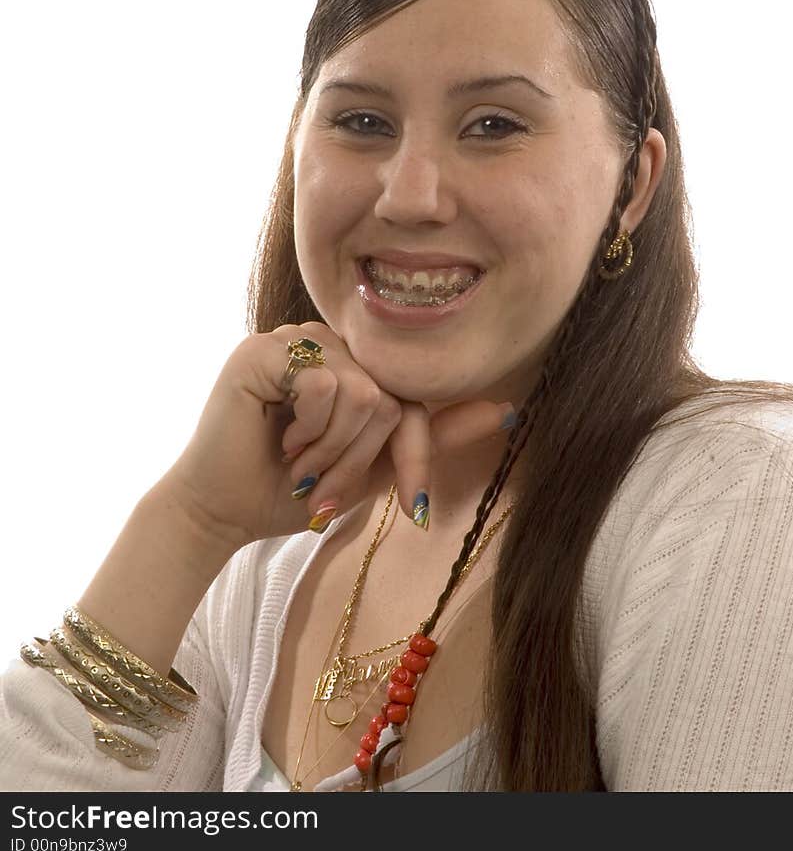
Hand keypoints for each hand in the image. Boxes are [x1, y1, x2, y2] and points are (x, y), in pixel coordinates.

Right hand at [163, 322, 512, 549]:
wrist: (225, 512)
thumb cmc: (294, 489)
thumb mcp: (376, 466)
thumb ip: (434, 435)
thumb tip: (510, 410)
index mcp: (354, 362)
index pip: (411, 396)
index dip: (413, 454)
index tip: (410, 507)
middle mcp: (327, 340)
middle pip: (389, 395)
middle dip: (362, 458)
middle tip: (322, 481)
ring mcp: (294, 338)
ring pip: (362, 390)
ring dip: (333, 448)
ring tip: (299, 461)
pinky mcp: (263, 349)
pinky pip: (324, 382)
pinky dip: (309, 427)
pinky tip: (278, 437)